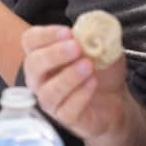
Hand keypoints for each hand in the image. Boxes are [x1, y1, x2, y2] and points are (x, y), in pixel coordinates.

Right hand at [22, 25, 128, 139]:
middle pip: (33, 64)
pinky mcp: (64, 118)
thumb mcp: (102, 46)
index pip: (30, 41)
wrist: (115, 99)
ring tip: (88, 66)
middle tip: (76, 47)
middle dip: (54, 54)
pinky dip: (80, 95)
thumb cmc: (99, 71)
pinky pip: (66, 109)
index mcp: (43, 55)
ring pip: (48, 91)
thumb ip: (96, 35)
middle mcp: (40, 78)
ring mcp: (50, 100)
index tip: (68, 32)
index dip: (46, 35)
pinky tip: (92, 83)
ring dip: (68, 76)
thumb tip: (93, 26)